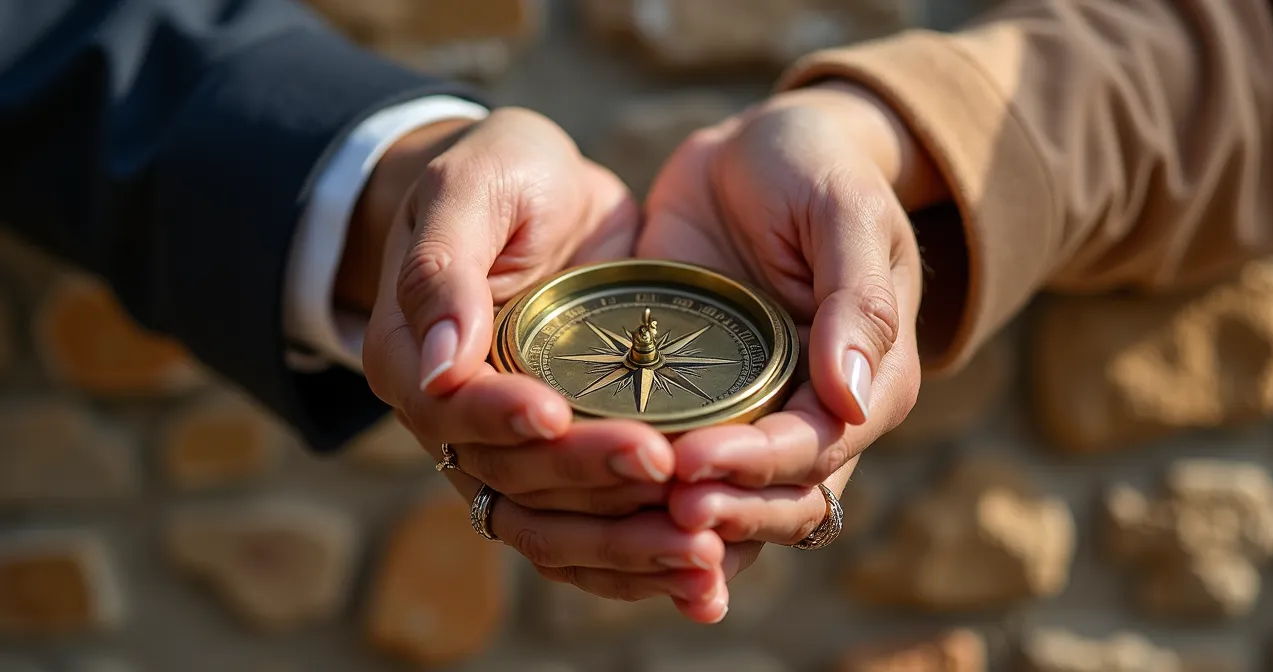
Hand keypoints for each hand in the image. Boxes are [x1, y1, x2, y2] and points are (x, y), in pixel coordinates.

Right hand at [352, 108, 726, 620]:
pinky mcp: (569, 467)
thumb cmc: (501, 178)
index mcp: (414, 362)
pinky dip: (645, 562)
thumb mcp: (471, 189)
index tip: (557, 413)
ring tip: (701, 551)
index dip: (502, 418)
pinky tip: (707, 579)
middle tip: (664, 468)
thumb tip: (435, 368)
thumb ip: (442, 267)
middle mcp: (457, 426)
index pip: (454, 409)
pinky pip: (597, 533)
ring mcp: (513, 456)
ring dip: (627, 545)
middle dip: (590, 479)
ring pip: (559, 528)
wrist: (542, 199)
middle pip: (518, 479)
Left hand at [639, 81, 938, 569]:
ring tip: (627, 529)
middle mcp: (814, 416)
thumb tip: (851, 398)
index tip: (692, 466)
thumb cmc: (814, 169)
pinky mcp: (695, 405)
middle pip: (778, 501)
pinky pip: (678, 471)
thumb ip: (858, 298)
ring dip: (688, 532)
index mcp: (867, 381)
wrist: (753, 150)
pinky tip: (602, 525)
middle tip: (661, 506)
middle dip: (724, 513)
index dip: (758, 468)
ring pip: (732, 506)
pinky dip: (648, 507)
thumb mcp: (845, 212)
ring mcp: (754, 417)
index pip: (818, 451)